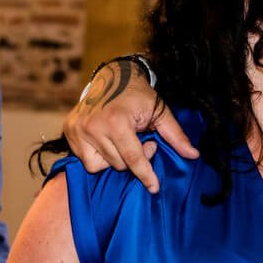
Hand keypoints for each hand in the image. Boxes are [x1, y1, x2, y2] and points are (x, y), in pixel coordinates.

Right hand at [64, 57, 194, 192]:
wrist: (112, 75)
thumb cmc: (138, 95)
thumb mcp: (160, 111)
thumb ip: (175, 135)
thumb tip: (193, 155)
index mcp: (116, 121)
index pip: (133, 159)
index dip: (146, 175)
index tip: (154, 188)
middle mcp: (93, 126)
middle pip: (118, 164)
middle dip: (134, 159)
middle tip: (141, 141)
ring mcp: (78, 129)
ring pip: (101, 165)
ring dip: (116, 158)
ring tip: (123, 140)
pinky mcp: (69, 131)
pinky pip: (86, 160)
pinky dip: (99, 156)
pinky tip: (107, 142)